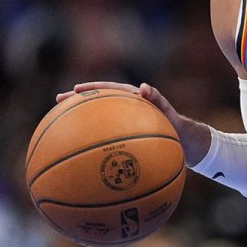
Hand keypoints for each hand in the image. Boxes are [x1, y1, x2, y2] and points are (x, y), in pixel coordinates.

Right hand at [56, 81, 211, 163]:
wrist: (188, 147)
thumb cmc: (179, 129)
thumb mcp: (171, 116)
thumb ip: (159, 101)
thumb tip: (144, 87)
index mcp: (134, 102)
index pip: (109, 90)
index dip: (91, 89)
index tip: (74, 91)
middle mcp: (126, 112)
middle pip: (97, 104)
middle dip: (77, 102)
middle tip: (57, 101)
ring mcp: (124, 126)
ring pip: (99, 122)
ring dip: (82, 123)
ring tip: (61, 127)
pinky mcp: (126, 140)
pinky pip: (106, 141)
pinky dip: (93, 146)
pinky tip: (80, 159)